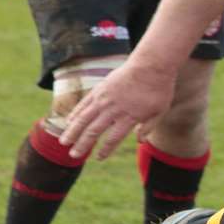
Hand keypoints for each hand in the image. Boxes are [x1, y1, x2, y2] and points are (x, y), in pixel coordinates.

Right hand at [59, 61, 175, 159]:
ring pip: (84, 118)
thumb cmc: (158, 89)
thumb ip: (148, 127)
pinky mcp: (100, 88)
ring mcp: (104, 98)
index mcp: (129, 117)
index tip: (98, 158)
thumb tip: (139, 141)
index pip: (113, 139)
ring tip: (64, 142)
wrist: (151, 64)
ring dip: (72, 131)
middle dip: (82, 145)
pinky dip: (75, 113)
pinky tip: (68, 121)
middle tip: (73, 155)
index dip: (105, 150)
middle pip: (93, 131)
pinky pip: (84, 103)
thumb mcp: (160, 111)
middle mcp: (113, 109)